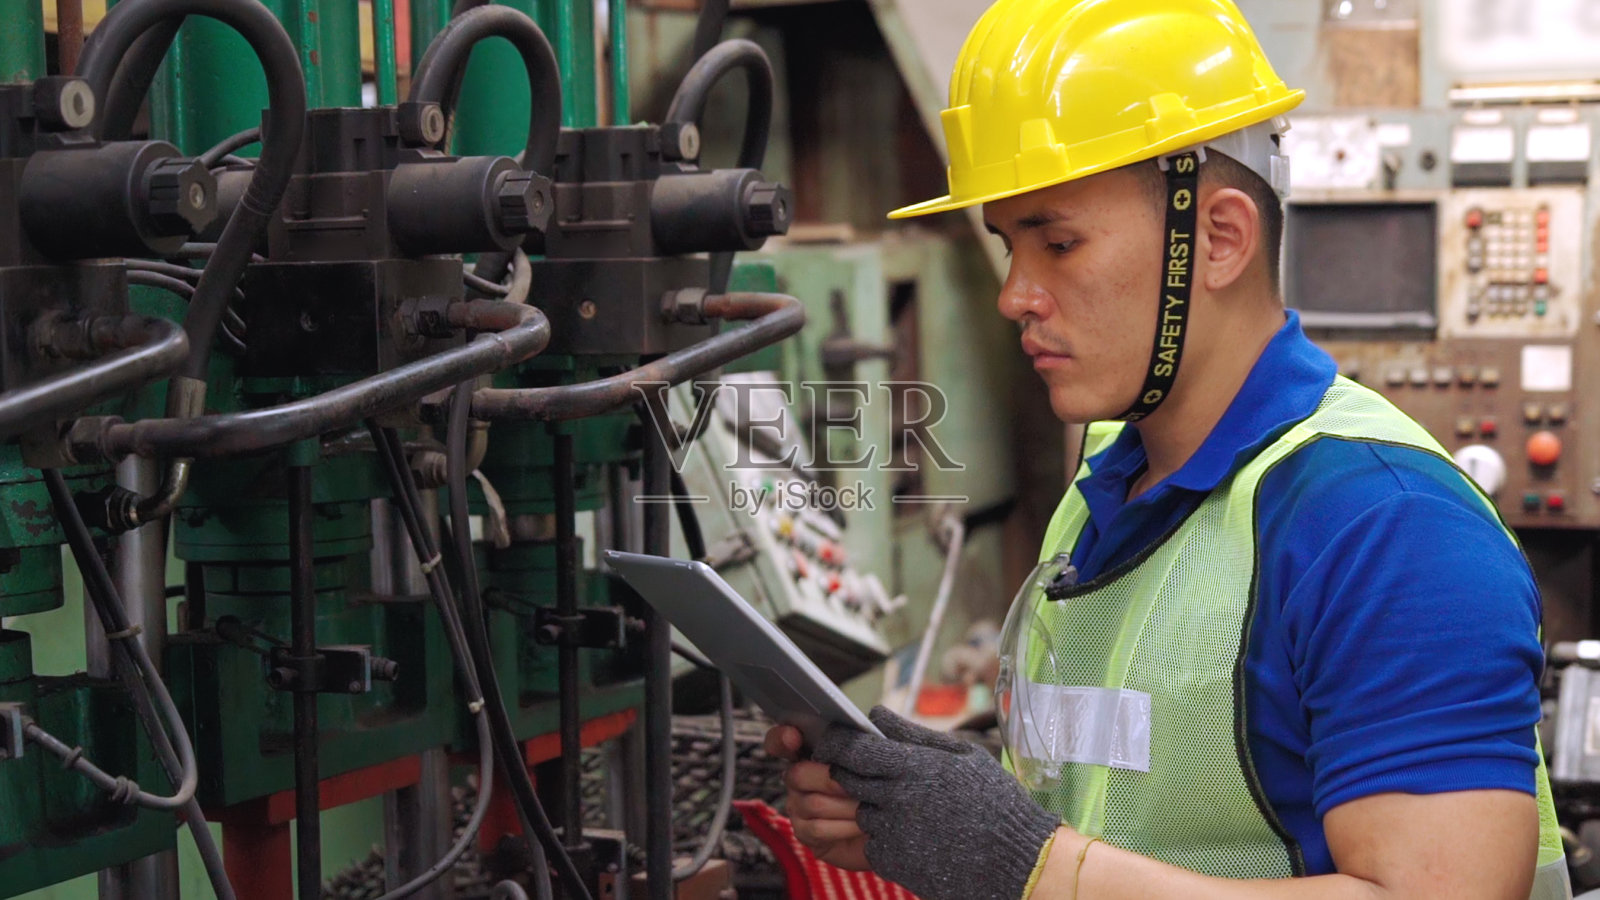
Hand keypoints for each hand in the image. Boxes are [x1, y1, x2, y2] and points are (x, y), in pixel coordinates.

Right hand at [764, 723, 871, 870]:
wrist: (891, 829)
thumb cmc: (883, 788)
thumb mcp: (879, 760)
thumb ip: (870, 740)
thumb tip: (874, 715)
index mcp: (811, 753)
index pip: (780, 741)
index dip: (782, 738)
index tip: (794, 736)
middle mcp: (798, 779)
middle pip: (798, 774)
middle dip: (833, 780)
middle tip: (861, 785)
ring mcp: (798, 806)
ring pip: (813, 804)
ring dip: (847, 806)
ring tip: (871, 806)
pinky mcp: (805, 833)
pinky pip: (817, 829)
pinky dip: (845, 827)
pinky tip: (863, 825)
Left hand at [814, 706, 1061, 899]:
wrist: (1017, 861)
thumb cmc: (996, 802)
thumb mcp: (963, 757)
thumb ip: (913, 735)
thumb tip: (875, 715)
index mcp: (915, 768)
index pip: (853, 749)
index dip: (837, 742)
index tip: (836, 741)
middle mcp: (898, 800)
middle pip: (846, 779)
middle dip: (851, 771)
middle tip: (872, 772)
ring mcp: (894, 834)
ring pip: (861, 812)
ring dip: (874, 806)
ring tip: (911, 809)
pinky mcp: (894, 863)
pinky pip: (872, 843)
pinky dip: (886, 837)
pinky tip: (916, 834)